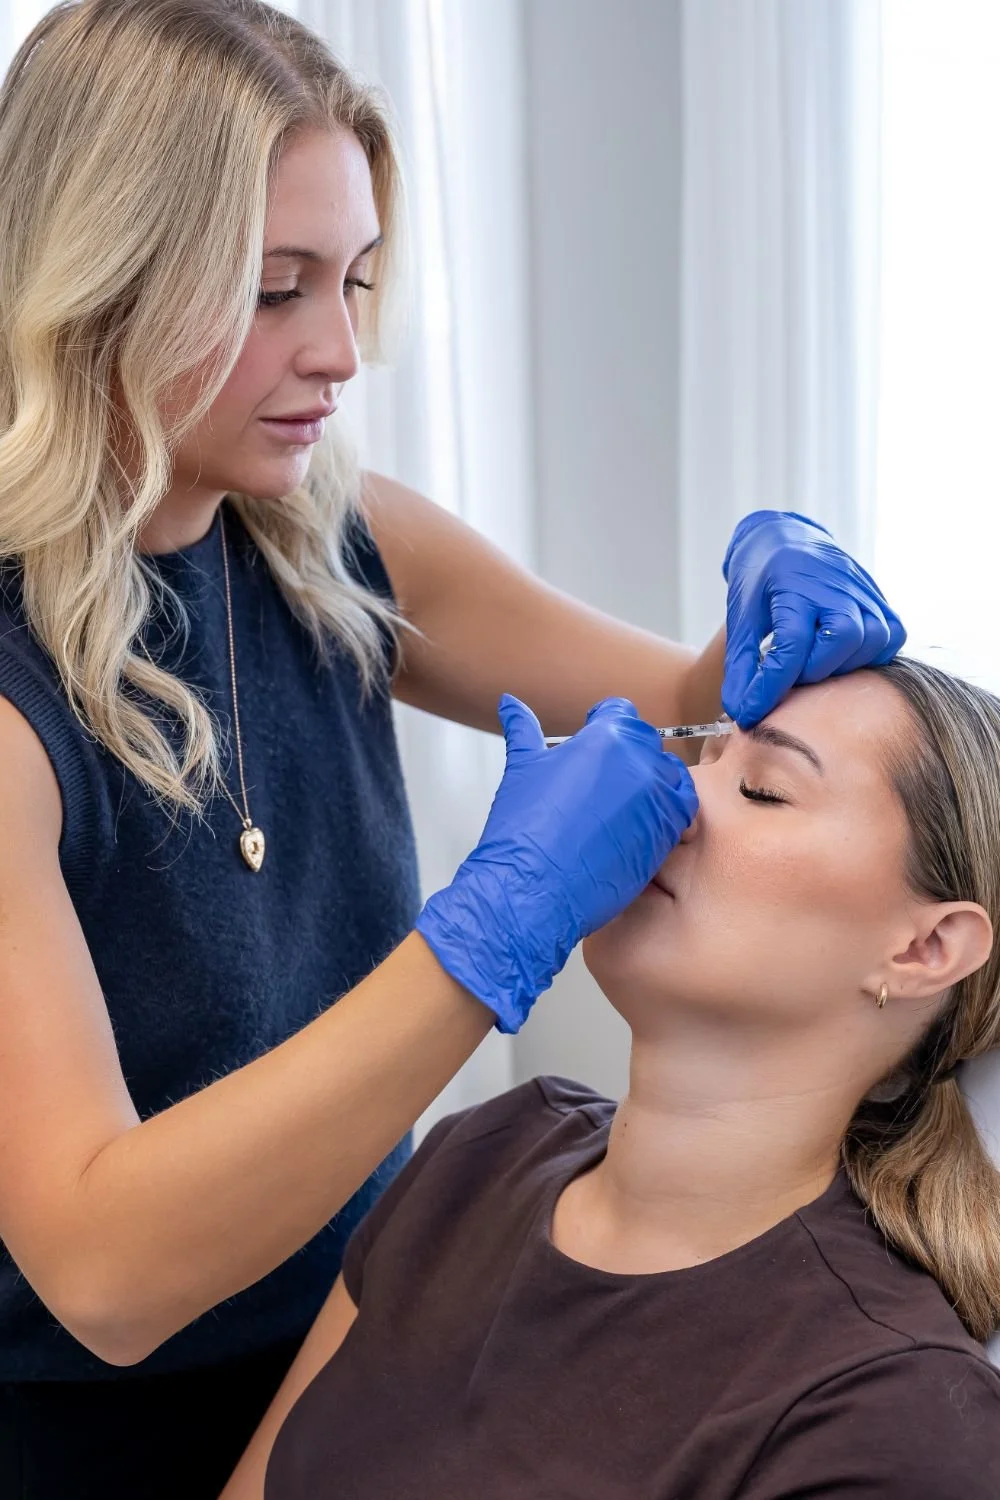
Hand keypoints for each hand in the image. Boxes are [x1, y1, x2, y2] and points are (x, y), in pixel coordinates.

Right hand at [415, 694, 697, 1033]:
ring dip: (648, 788)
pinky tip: (631, 832)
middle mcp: (640, 760)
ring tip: (614, 814)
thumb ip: (523, 730)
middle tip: (599, 791)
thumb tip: (511, 705)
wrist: (531, 889)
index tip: (592, 754)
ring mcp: (659, 796)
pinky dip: (662, 816)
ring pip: (667, 776)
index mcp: (606, 737)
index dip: (604, 731)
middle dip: (626, 760)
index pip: (619, 712)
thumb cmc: (523, 831)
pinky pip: (679, 811)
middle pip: (646, 744)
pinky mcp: (669, 832)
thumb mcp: (522, 769)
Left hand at [721, 510, 905, 726]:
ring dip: (843, 663)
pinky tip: (842, 655)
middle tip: (790, 674)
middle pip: (844, 638)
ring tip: (814, 663)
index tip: (752, 712)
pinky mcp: (879, 599)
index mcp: (794, 585)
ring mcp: (862, 591)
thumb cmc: (761, 580)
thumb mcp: (741, 617)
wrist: (785, 539)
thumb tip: (743, 712)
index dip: (771, 686)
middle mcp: (835, 586)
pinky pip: (892, 634)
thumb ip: (741, 665)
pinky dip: (871, 653)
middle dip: (814, 669)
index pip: (791, 644)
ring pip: (873, 639)